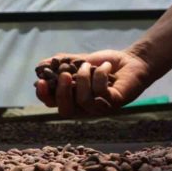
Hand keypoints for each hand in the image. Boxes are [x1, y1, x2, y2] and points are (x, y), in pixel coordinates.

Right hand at [34, 49, 151, 116]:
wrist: (131, 60)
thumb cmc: (104, 63)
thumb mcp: (79, 60)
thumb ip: (61, 63)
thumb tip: (40, 66)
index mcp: (73, 98)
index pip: (52, 103)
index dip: (44, 95)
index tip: (40, 81)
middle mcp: (84, 107)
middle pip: (65, 110)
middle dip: (62, 92)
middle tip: (65, 74)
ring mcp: (100, 107)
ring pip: (83, 100)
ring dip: (83, 78)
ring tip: (88, 65)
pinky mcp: (114, 103)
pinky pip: (100, 92)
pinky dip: (100, 74)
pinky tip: (106, 67)